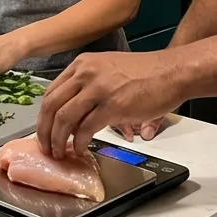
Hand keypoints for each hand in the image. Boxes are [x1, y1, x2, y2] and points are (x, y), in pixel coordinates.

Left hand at [36, 51, 183, 158]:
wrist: (172, 72)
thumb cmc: (146, 73)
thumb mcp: (109, 69)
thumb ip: (88, 85)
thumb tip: (74, 112)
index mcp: (83, 64)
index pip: (51, 91)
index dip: (44, 116)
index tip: (44, 131)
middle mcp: (86, 72)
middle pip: (52, 105)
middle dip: (44, 131)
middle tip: (46, 148)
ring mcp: (98, 88)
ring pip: (64, 118)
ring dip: (58, 140)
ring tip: (61, 152)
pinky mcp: (113, 105)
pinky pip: (85, 128)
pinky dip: (79, 142)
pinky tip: (81, 149)